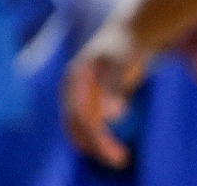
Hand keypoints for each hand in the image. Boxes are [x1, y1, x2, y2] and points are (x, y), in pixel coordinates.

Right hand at [64, 20, 149, 167]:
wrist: (125, 37)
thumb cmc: (124, 49)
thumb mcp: (123, 62)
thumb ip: (116, 85)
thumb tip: (110, 114)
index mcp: (74, 80)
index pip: (79, 116)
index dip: (95, 137)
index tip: (117, 154)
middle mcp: (71, 90)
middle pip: (75, 124)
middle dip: (95, 144)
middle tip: (121, 160)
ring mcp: (78, 95)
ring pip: (80, 126)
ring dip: (96, 145)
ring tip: (120, 158)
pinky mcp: (88, 100)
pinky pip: (88, 124)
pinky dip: (98, 138)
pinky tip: (115, 148)